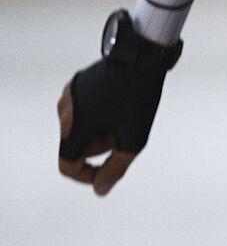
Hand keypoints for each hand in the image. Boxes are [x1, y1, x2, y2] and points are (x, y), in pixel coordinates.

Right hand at [57, 56, 167, 195]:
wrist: (142, 55)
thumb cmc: (138, 96)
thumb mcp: (134, 138)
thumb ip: (116, 168)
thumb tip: (101, 190)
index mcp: (73, 127)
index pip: (67, 165)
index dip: (87, 175)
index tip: (108, 170)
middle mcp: (65, 111)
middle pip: (78, 146)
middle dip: (102, 146)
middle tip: (125, 131)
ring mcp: (70, 94)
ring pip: (82, 126)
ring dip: (101, 129)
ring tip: (124, 114)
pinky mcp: (79, 82)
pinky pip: (85, 108)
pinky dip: (100, 113)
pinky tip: (119, 101)